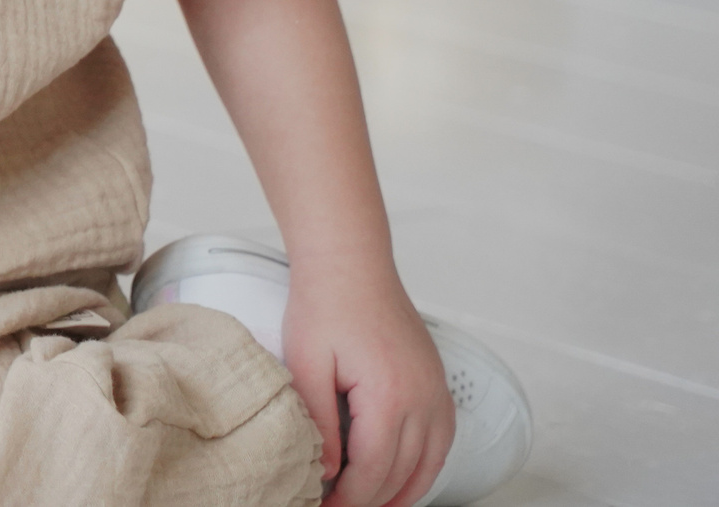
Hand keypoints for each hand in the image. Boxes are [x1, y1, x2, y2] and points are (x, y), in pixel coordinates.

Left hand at [284, 262, 451, 506]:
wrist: (351, 264)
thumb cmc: (325, 306)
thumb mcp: (307, 365)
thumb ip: (318, 422)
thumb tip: (328, 471)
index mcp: (390, 398)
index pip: (371, 473)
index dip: (346, 501)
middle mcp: (424, 401)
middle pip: (401, 476)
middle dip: (369, 501)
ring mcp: (436, 394)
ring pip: (428, 467)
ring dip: (399, 492)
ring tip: (364, 503)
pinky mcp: (437, 386)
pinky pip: (440, 444)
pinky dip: (421, 469)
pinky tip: (396, 477)